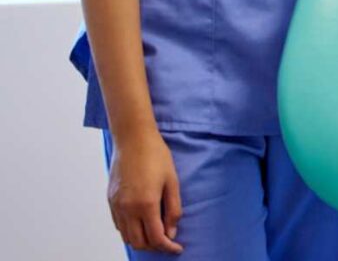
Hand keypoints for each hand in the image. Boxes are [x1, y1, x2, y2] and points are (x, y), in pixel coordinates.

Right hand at [107, 127, 182, 254]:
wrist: (133, 139)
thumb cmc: (156, 155)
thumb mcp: (172, 181)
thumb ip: (173, 209)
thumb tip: (171, 232)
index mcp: (146, 204)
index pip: (156, 238)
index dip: (168, 247)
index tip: (177, 249)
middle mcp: (128, 209)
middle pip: (139, 242)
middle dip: (154, 246)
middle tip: (167, 241)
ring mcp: (116, 206)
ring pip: (126, 237)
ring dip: (141, 240)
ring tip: (156, 233)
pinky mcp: (110, 200)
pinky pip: (118, 225)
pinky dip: (130, 231)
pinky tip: (141, 223)